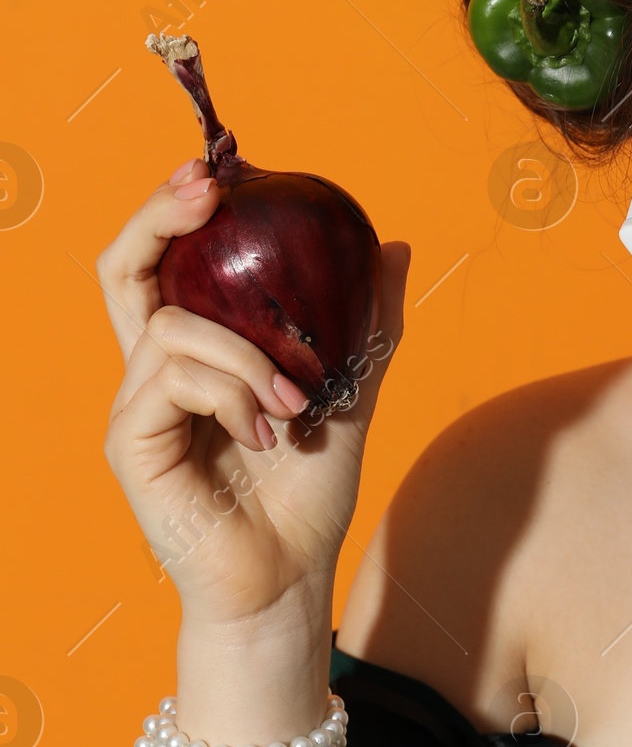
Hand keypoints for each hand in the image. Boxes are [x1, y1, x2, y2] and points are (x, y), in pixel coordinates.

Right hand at [98, 158, 409, 629]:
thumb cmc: (306, 494)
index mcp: (195, 353)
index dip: (176, 208)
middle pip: (123, 268)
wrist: (290, 577)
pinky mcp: (130, 442)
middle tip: (208, 187)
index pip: (164, 263)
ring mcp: (136, 406)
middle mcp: (153, 371)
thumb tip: (392, 244)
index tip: (220, 169)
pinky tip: (267, 432)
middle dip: (160, 214)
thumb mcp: (352, 393)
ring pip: (172, 326)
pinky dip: (232, 393)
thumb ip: (367, 325)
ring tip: (293, 405)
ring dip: (245, 355)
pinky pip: (175, 379)